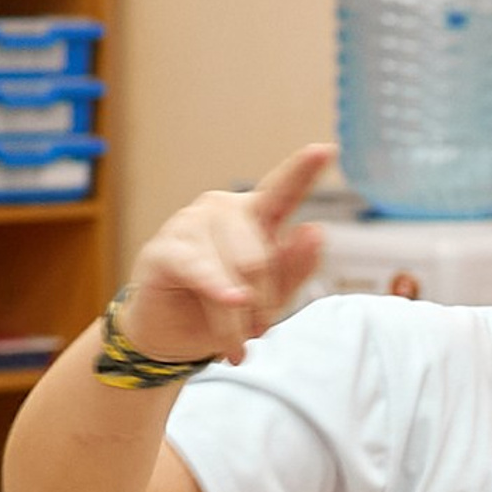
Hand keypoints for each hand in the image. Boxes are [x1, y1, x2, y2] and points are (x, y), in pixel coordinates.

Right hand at [115, 145, 332, 366]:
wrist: (172, 336)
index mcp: (257, 215)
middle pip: (261, 259)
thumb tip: (314, 230)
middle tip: (253, 331)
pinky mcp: (165, 249)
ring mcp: (191, 224)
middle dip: (262, 306)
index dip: (304, 170)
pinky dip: (217, 289)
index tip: (326, 150)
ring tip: (232, 342)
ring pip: (235, 275)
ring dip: (237, 320)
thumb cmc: (224, 309)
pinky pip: (199, 269)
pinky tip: (230, 298)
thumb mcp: (271, 295)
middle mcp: (224, 209)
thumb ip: (295, 266)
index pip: (283, 190)